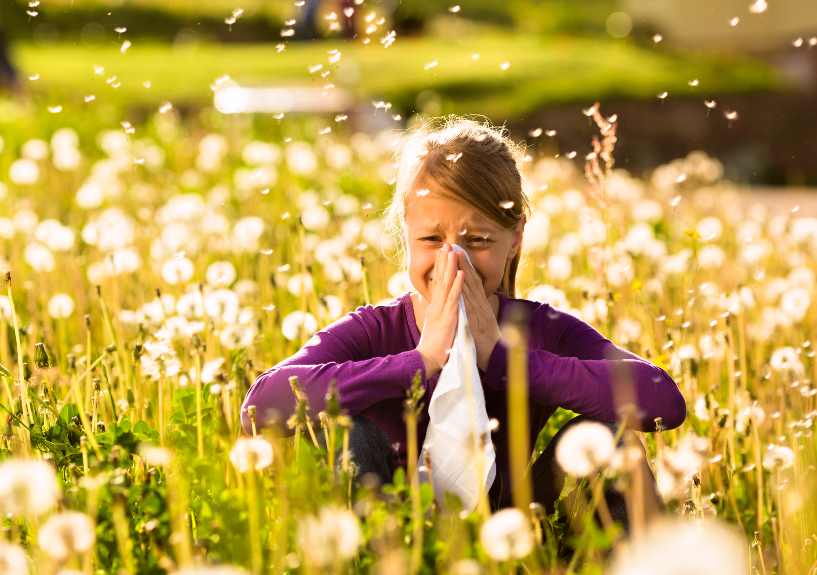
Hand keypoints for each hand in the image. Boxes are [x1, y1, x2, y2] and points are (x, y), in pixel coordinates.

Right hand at [416, 244, 464, 375]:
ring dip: (450, 267)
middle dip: (443, 261)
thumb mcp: (435, 326)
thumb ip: (436, 314)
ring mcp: (442, 310)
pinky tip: (461, 273)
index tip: (442, 253)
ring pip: (446, 285)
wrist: (427, 360)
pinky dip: (458, 285)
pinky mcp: (448, 317)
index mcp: (435, 307)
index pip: (437, 283)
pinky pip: (454, 298)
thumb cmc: (433, 346)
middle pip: (440, 279)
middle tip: (445, 244)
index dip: (440, 267)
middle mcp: (437, 306)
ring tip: (452, 251)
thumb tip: (435, 307)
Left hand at [454, 249, 501, 371]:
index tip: (456, 252)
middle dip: (463, 263)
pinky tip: (461, 283)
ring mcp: (480, 312)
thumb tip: (471, 300)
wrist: (497, 359)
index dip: (464, 266)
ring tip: (456, 256)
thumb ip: (476, 310)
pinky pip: (470, 306)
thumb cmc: (487, 342)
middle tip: (454, 246)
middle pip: (471, 280)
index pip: (472, 282)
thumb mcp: (481, 322)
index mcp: (480, 305)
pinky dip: (466, 293)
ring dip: (463, 272)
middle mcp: (481, 305)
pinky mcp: (478, 322)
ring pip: (471, 289)